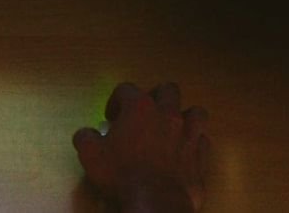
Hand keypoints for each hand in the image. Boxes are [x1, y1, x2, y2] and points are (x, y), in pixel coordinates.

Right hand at [73, 82, 209, 212]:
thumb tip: (87, 134)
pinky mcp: (201, 155)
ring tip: (172, 127)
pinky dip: (194, 141)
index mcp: (140, 107)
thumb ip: (85, 137)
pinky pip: (203, 140)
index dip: (116, 101)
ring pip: (196, 112)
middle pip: (168, 90)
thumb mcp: (90, 154)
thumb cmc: (121, 173)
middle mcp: (168, 114)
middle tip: (144, 115)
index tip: (111, 118)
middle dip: (155, 97)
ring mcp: (189, 133)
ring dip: (184, 116)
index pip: (126, 88)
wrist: (155, 201)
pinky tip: (183, 150)